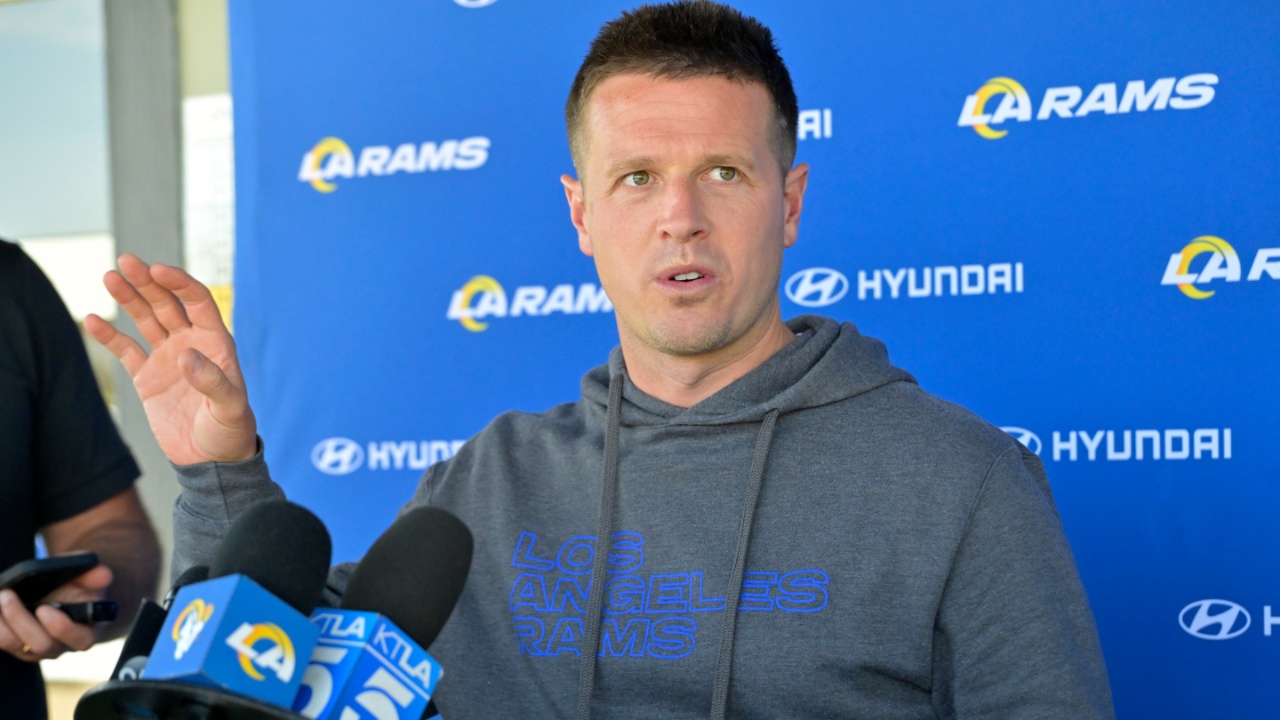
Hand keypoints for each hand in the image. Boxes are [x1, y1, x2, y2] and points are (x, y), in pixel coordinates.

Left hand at [0, 565, 112, 661]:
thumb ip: (95, 577)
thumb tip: (103, 573)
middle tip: (8, 596)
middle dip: (22, 620)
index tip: (45, 609)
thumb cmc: (79, 589)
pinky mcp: (16, 645)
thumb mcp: (89, 580)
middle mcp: (60, 646)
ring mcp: (36, 649)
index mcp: (85, 632)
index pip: (80, 639)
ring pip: (15, 645)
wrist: (63, 596)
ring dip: (2, 623)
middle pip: (42, 644)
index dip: (62, 628)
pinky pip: (2, 641)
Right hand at [85, 254, 257, 464]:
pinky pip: (125, 350)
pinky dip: (110, 335)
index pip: (197, 301)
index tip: (158, 270)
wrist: (210, 460)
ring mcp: (167, 358)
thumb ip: (212, 382)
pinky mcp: (147, 377)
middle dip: (147, 282)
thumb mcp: (228, 408)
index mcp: (215, 343)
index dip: (179, 283)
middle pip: (167, 303)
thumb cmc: (229, 431)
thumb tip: (185, 356)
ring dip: (129, 298)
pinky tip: (92, 319)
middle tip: (126, 261)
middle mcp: (191, 344)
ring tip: (110, 276)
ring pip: (145, 320)